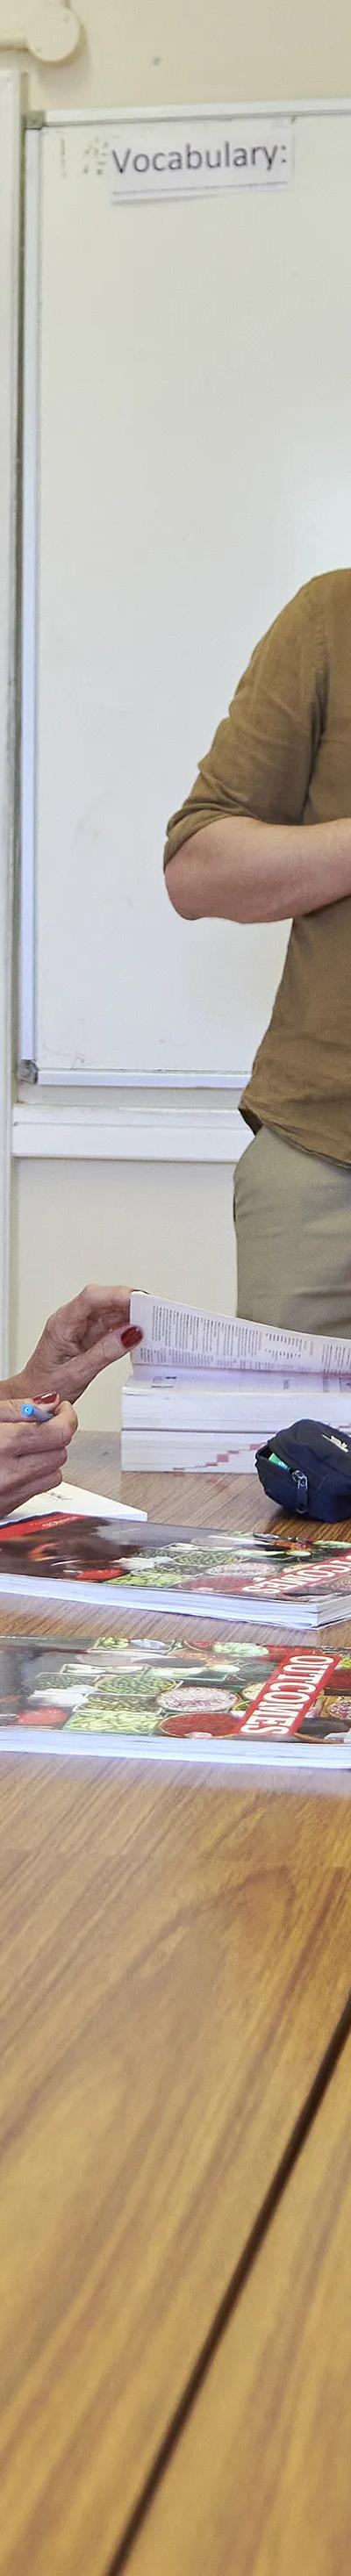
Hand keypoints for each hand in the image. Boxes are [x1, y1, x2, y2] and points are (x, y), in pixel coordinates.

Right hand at [0, 1399, 76, 1518]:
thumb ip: (17, 1408)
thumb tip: (49, 1403)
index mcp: (3, 1445)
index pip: (59, 1433)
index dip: (66, 1417)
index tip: (62, 1410)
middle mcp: (9, 1474)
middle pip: (60, 1453)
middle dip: (54, 1437)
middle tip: (40, 1427)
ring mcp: (9, 1495)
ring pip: (55, 1474)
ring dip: (47, 1458)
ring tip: (26, 1447)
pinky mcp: (7, 1508)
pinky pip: (38, 1491)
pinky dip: (34, 1476)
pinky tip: (17, 1465)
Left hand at [16, 1284, 142, 1404]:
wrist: (34, 1395)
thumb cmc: (46, 1386)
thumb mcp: (77, 1373)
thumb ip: (105, 1353)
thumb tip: (131, 1334)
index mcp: (61, 1324)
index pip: (90, 1299)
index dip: (117, 1295)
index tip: (139, 1299)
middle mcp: (71, 1320)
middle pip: (103, 1300)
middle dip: (129, 1302)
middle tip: (154, 1310)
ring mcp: (81, 1327)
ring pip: (110, 1310)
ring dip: (131, 1313)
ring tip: (153, 1320)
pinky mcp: (89, 1335)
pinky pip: (111, 1324)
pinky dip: (127, 1326)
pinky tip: (140, 1331)